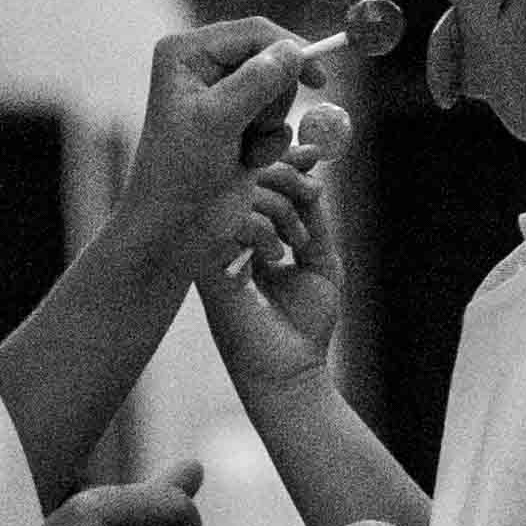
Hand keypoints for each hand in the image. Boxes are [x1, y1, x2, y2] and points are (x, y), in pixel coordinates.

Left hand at [121, 17, 317, 289]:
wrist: (175, 228)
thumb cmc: (181, 173)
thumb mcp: (217, 122)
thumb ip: (255, 83)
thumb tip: (293, 50)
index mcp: (186, 53)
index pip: (253, 32)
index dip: (290, 49)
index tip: (319, 78)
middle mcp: (203, 66)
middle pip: (272, 57)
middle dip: (274, 98)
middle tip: (257, 129)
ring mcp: (224, 94)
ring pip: (279, 90)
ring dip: (271, 125)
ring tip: (245, 149)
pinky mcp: (240, 122)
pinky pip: (278, 118)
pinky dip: (271, 143)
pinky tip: (247, 162)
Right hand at [199, 104, 345, 408]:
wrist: (291, 370)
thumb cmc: (304, 323)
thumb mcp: (319, 259)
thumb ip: (312, 217)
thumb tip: (311, 173)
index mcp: (247, 234)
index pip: (254, 180)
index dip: (282, 161)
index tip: (313, 154)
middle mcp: (225, 237)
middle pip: (242, 176)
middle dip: (284, 174)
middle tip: (314, 191)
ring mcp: (213, 249)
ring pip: (238, 193)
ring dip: (280, 207)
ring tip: (299, 244)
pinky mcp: (206, 264)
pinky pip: (229, 219)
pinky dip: (262, 228)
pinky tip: (276, 258)